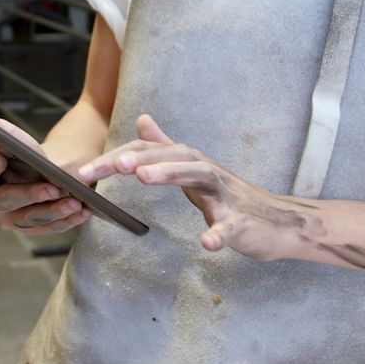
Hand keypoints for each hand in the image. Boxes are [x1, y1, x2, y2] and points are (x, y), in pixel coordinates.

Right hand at [0, 99, 91, 233]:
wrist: (43, 169)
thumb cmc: (22, 150)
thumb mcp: (7, 134)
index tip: (0, 157)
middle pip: (4, 203)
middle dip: (29, 195)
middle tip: (52, 188)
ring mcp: (11, 219)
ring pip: (30, 219)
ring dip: (53, 211)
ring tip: (74, 201)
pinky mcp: (33, 228)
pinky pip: (49, 228)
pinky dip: (67, 220)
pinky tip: (83, 211)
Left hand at [78, 114, 321, 257]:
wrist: (280, 224)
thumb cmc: (232, 199)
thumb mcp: (194, 169)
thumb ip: (165, 147)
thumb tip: (141, 119)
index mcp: (191, 163)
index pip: (150, 154)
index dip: (117, 159)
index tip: (84, 173)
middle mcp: (208, 172)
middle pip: (174, 157)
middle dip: (141, 158)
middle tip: (112, 166)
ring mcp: (228, 196)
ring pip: (200, 177)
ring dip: (171, 174)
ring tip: (142, 177)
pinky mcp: (244, 223)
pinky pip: (231, 228)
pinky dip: (219, 234)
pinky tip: (207, 244)